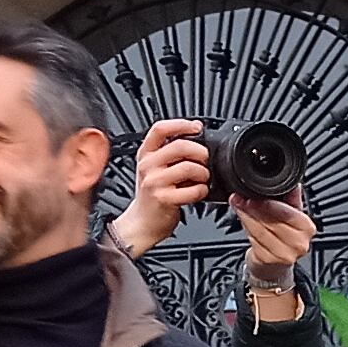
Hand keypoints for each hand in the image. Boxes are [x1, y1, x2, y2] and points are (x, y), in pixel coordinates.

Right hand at [110, 118, 208, 255]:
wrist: (143, 222)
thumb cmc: (153, 195)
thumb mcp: (155, 168)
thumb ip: (169, 152)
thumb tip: (196, 135)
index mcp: (146, 153)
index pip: (160, 129)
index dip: (181, 124)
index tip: (196, 128)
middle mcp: (147, 165)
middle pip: (179, 146)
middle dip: (200, 152)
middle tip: (205, 159)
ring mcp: (154, 182)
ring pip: (188, 167)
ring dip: (203, 173)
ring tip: (202, 178)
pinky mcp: (163, 199)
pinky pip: (192, 190)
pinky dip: (202, 190)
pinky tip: (199, 192)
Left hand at [232, 186, 315, 288]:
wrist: (276, 265)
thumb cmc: (285, 237)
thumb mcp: (292, 216)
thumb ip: (292, 199)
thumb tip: (294, 184)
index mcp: (307, 228)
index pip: (286, 213)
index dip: (268, 204)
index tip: (253, 195)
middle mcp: (298, 243)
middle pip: (270, 221)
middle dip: (253, 208)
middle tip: (240, 198)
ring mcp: (283, 254)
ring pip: (259, 230)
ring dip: (246, 216)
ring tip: (239, 205)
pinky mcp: (268, 260)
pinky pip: (253, 239)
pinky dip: (246, 227)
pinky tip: (243, 220)